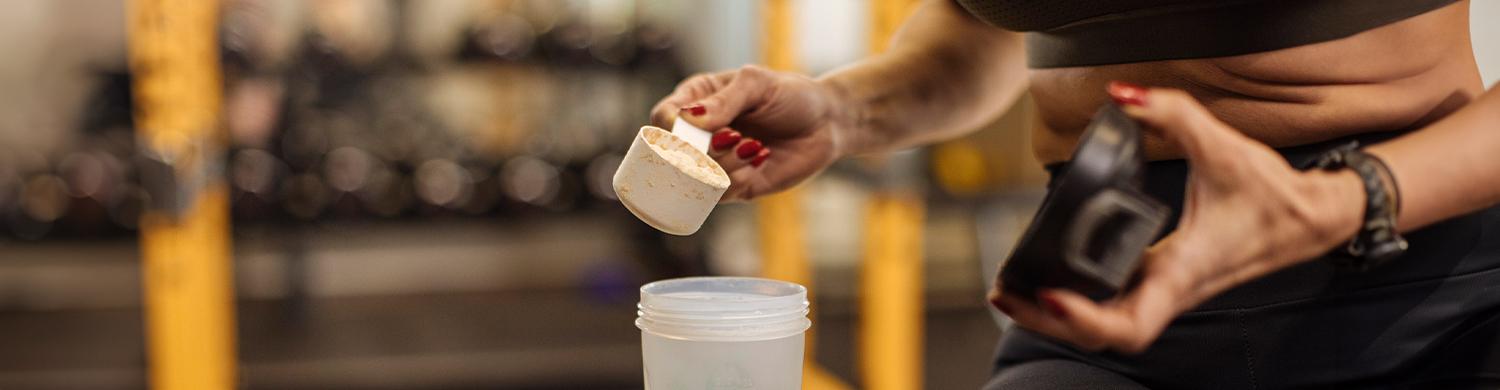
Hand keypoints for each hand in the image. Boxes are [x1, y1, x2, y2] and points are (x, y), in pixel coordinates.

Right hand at [650, 65, 856, 201]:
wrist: (827, 123)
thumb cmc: (791, 95)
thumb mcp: (758, 85)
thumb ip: (724, 100)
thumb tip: (689, 119)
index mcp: (696, 101)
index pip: (663, 118)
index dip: (672, 128)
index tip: (698, 128)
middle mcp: (700, 134)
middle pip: (672, 154)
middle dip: (701, 150)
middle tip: (734, 136)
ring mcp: (715, 163)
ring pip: (694, 177)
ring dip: (723, 163)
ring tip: (752, 145)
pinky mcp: (735, 187)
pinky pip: (719, 194)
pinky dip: (737, 177)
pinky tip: (760, 157)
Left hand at [989, 82, 1366, 352]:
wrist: (1309, 219)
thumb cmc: (1273, 195)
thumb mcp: (1225, 147)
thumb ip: (1174, 114)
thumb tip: (1125, 95)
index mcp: (1183, 272)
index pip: (1129, 323)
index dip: (1086, 320)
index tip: (1051, 295)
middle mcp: (1170, 290)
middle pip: (1101, 335)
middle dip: (1048, 322)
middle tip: (1003, 294)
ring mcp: (1165, 291)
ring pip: (1103, 327)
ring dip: (1055, 317)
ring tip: (1010, 292)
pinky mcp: (1162, 280)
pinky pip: (1111, 305)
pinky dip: (1075, 302)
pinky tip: (1044, 282)